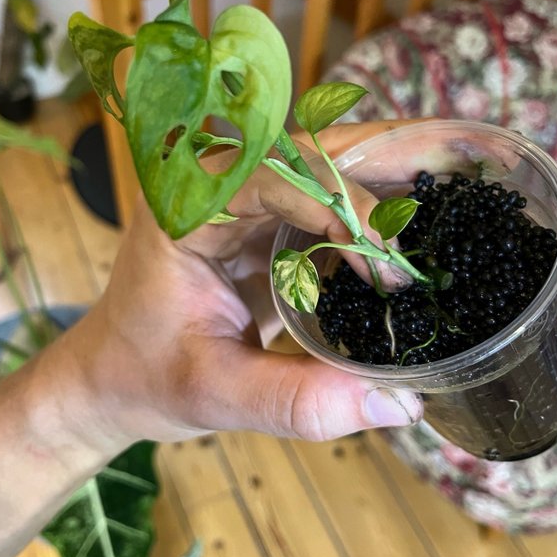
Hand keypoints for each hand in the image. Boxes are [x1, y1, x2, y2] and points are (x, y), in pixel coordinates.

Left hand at [60, 120, 424, 460]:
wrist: (112, 378)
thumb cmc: (143, 377)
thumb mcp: (216, 395)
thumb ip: (298, 401)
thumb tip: (398, 404)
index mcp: (183, 206)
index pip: (269, 175)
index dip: (335, 205)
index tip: (384, 262)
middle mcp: (211, 187)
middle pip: (304, 153)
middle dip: (375, 167)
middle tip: (444, 181)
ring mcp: (238, 202)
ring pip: (321, 168)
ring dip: (380, 185)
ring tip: (440, 203)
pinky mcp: (261, 225)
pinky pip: (323, 205)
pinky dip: (368, 218)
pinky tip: (408, 239)